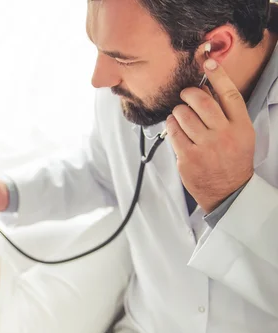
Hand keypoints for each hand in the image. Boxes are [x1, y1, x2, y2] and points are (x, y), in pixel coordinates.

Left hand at [166, 58, 254, 212]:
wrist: (228, 191)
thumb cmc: (232, 159)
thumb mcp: (241, 134)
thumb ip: (226, 113)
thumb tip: (206, 88)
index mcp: (240, 126)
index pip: (229, 94)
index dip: (217, 75)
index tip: (207, 61)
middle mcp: (224, 135)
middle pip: (201, 101)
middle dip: (188, 93)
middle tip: (185, 95)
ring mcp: (205, 147)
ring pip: (183, 115)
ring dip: (178, 111)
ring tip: (181, 116)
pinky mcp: (188, 157)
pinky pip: (173, 132)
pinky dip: (171, 125)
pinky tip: (175, 127)